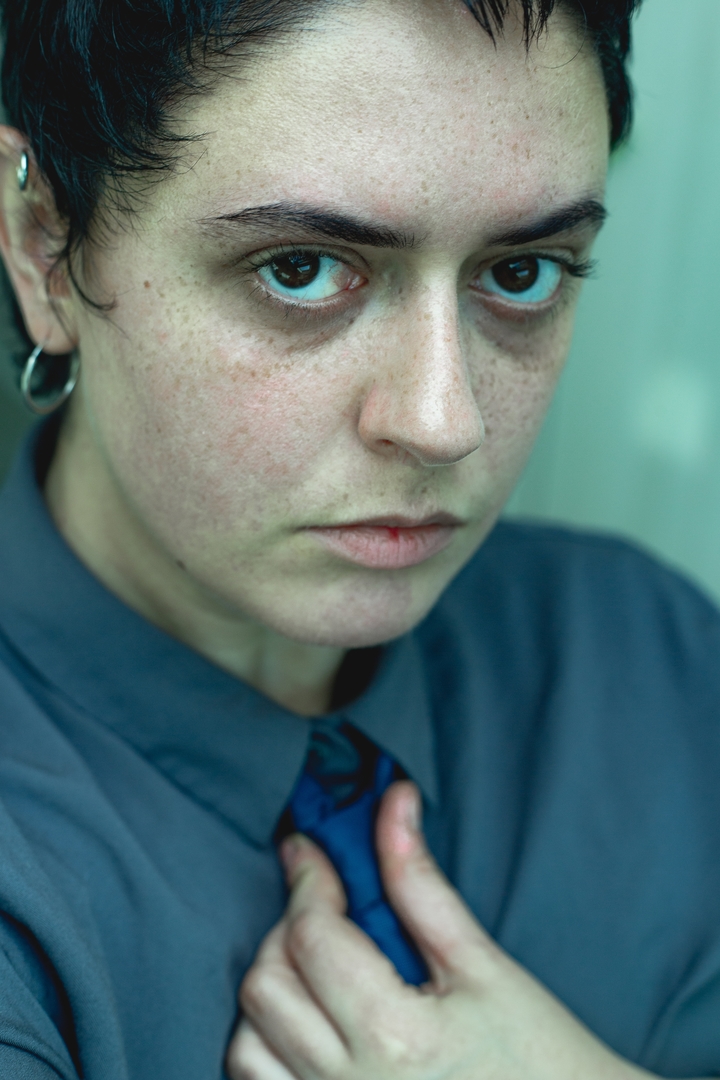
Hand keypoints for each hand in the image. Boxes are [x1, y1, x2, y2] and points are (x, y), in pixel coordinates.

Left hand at [226, 781, 655, 1079]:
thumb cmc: (540, 1056)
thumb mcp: (484, 963)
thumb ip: (421, 882)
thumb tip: (392, 804)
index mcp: (394, 1037)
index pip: (311, 937)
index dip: (307, 880)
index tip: (308, 852)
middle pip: (265, 988)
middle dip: (286, 933)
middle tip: (325, 911)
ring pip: (245, 1048)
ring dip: (272, 997)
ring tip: (319, 974)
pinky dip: (269, 1051)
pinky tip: (312, 1028)